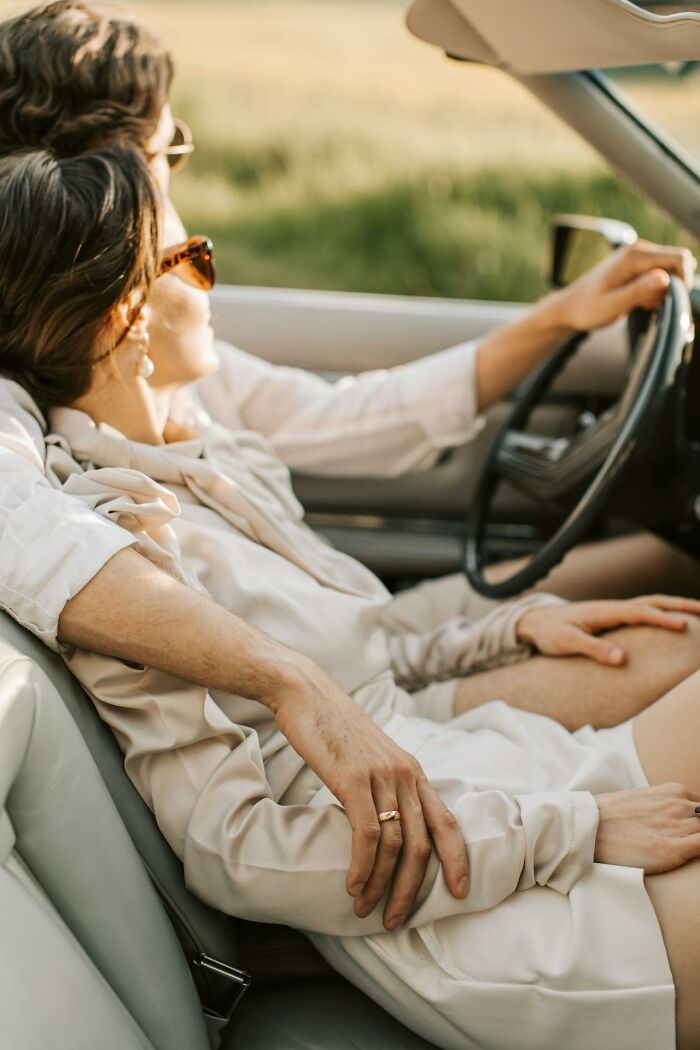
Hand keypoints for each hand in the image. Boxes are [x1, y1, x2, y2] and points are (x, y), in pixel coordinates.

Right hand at [270, 656, 469, 929]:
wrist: (306, 693)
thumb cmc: (333, 726)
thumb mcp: (371, 755)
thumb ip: (385, 784)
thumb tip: (385, 819)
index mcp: (413, 770)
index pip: (448, 822)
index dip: (457, 860)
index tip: (459, 893)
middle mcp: (405, 774)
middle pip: (422, 845)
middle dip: (412, 890)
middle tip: (395, 920)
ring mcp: (381, 776)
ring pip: (396, 846)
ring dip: (382, 885)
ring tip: (367, 908)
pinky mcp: (353, 779)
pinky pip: (367, 834)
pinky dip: (362, 866)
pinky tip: (352, 885)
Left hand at [517, 595, 699, 665]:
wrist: (534, 622)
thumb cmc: (549, 632)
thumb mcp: (567, 642)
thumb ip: (594, 649)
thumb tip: (622, 658)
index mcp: (604, 611)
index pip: (640, 612)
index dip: (662, 619)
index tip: (684, 626)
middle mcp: (612, 607)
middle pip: (652, 602)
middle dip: (680, 605)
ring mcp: (613, 611)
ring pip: (650, 605)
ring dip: (674, 607)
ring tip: (698, 613)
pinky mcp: (612, 618)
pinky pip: (643, 612)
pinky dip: (661, 612)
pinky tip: (672, 620)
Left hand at [551, 240, 695, 332]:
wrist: (569, 308)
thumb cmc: (587, 309)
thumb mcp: (612, 306)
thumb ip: (639, 291)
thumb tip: (665, 279)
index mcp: (634, 256)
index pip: (679, 259)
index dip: (683, 281)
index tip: (670, 302)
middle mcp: (639, 250)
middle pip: (678, 263)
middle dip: (673, 287)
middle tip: (649, 305)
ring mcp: (638, 257)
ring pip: (670, 271)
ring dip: (663, 291)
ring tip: (641, 304)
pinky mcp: (638, 266)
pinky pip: (660, 276)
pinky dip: (656, 291)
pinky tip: (639, 302)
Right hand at [595, 783, 699, 872]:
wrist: (587, 828)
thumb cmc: (612, 817)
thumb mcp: (645, 800)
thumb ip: (667, 806)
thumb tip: (686, 817)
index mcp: (674, 791)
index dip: (699, 820)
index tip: (690, 829)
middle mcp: (678, 805)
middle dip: (698, 829)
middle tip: (679, 838)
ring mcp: (676, 827)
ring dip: (697, 838)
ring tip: (675, 846)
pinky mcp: (672, 851)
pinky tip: (683, 853)